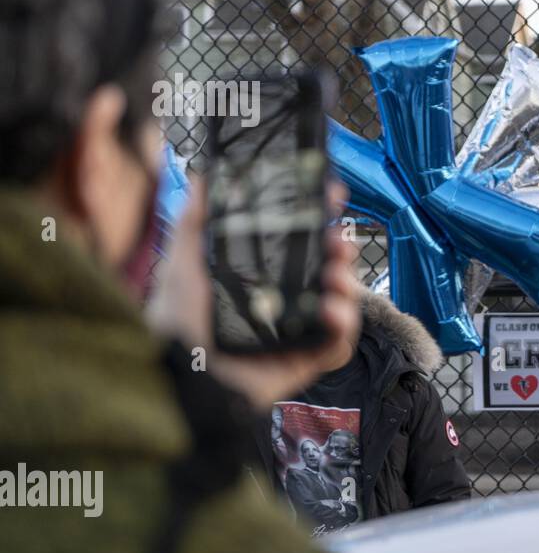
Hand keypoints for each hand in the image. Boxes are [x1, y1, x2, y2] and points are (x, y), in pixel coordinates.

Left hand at [147, 179, 361, 409]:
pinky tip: (331, 314)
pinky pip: (338, 343)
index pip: (299, 240)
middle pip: (329, 267)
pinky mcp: (305, 359)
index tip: (331, 193)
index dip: (319, 216)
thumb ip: (194, 223)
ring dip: (348, 285)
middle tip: (338, 240)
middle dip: (341, 248)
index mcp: (259, 273)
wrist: (180, 376)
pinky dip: (344, 327)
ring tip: (335, 280)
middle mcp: (283, 299)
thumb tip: (201, 176)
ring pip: (342, 301)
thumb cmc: (176, 322)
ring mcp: (297, 330)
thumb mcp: (182, 265)